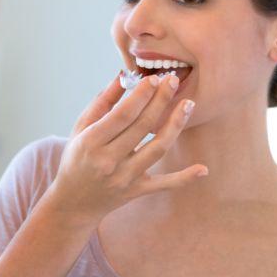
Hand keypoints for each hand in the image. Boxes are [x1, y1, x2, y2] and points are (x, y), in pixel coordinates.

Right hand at [47, 72, 207, 224]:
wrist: (73, 201)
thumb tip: (124, 75)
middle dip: (160, 101)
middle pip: (142, 127)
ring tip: (188, 104)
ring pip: (157, 149)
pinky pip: (164, 185)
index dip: (140, 95)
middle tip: (173, 80)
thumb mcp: (81, 128)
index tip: (154, 78)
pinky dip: (184, 178)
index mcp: (91, 143)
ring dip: (175, 125)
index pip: (122, 115)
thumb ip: (102, 102)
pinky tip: (203, 169)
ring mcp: (125, 178)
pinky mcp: (137, 191)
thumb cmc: (76, 157)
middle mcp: (108, 162)